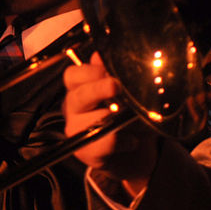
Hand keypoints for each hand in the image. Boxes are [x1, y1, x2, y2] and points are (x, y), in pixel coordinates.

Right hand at [63, 53, 158, 196]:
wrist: (136, 154)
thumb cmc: (130, 118)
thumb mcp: (128, 93)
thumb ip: (114, 74)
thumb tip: (100, 55)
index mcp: (80, 89)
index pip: (73, 76)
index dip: (90, 72)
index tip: (109, 71)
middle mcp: (74, 108)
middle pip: (78, 96)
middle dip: (98, 90)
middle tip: (115, 86)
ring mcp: (77, 130)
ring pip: (91, 121)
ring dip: (116, 119)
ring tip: (133, 120)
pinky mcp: (87, 152)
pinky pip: (104, 143)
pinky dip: (123, 141)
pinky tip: (132, 140)